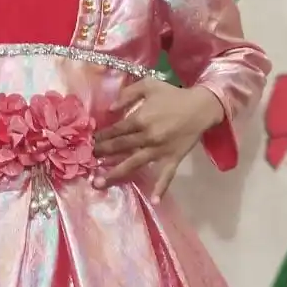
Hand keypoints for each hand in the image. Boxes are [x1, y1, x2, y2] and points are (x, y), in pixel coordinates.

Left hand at [93, 80, 223, 201]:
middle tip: (85, 162)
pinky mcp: (173, 158)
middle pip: (119, 148)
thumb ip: (128, 94)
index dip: (100, 137)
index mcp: (140, 119)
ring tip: (98, 183)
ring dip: (115, 173)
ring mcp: (159, 150)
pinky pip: (166, 175)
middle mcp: (147, 137)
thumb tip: (110, 109)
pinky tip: (154, 200)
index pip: (115, 131)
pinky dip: (161, 188)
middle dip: (101, 154)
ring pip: (133, 163)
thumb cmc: (174, 95)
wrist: (201, 106)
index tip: (88, 143)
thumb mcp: (149, 85)